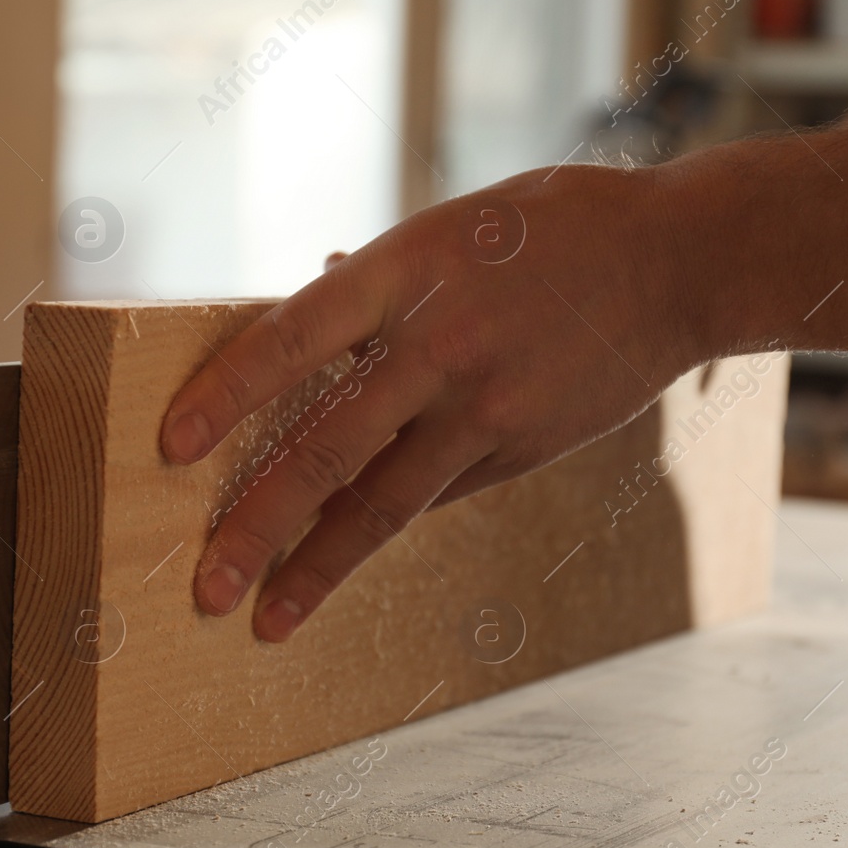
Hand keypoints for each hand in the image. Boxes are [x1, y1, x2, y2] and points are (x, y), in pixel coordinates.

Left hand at [161, 163, 714, 641]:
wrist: (677, 263)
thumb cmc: (552, 229)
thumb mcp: (452, 228)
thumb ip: (379, 274)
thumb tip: (315, 286)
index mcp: (405, 272)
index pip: (290, 339)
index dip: (225, 395)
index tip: (169, 448)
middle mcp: (437, 346)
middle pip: (327, 447)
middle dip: (257, 524)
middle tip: (202, 586)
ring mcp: (484, 407)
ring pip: (382, 502)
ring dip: (315, 567)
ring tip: (263, 620)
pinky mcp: (520, 449)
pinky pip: (435, 495)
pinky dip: (381, 525)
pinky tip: (337, 564)